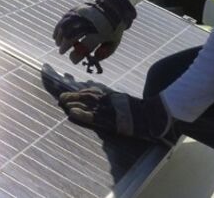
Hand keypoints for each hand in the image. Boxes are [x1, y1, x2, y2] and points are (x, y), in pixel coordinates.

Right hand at [52, 0, 134, 70]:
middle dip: (64, 46)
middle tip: (62, 52)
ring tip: (58, 44)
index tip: (74, 59)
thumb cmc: (113, 29)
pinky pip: (64, 19)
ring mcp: (82, 15)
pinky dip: (58, 28)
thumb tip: (90, 59)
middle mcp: (89, 23)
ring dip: (60, 37)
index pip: (84, 47)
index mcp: (100, 34)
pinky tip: (55, 35)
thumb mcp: (114, 43)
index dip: (76, 55)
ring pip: (65, 27)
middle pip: (72, 36)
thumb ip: (103, 54)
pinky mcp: (77, 9)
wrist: (113, 7)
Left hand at [58, 87, 175, 145]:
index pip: (92, 92)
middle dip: (73, 97)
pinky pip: (94, 117)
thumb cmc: (139, 110)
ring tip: (63, 103)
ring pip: (88, 105)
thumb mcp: (124, 100)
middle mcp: (109, 101)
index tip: (68, 93)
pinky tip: (72, 113)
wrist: (153, 117)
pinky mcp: (111, 121)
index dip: (79, 92)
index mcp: (112, 96)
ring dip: (74, 103)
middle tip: (61, 98)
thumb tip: (98, 93)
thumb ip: (111, 97)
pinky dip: (82, 114)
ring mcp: (109, 110)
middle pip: (87, 97)